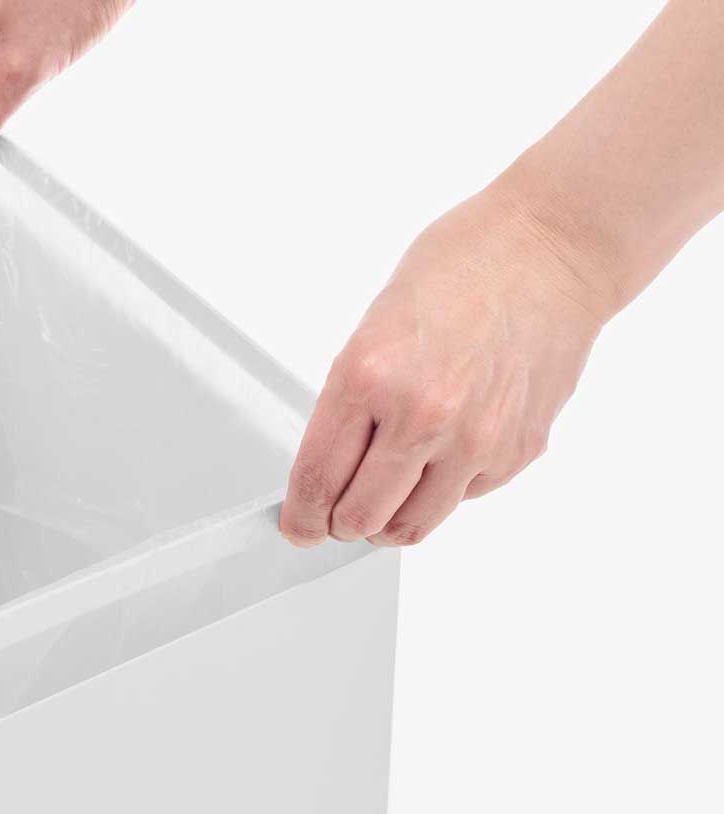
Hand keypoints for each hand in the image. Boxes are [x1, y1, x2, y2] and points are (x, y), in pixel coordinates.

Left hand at [279, 187, 613, 547]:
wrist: (551, 250)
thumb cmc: (460, 270)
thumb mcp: (372, 328)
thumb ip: (351, 402)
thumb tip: (331, 468)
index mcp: (368, 376)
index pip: (318, 479)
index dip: (301, 516)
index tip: (298, 527)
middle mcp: (422, 415)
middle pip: (360, 518)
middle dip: (339, 524)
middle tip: (336, 515)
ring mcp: (475, 439)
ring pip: (412, 526)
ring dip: (388, 522)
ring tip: (384, 500)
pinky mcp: (517, 451)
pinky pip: (462, 499)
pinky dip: (443, 490)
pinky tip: (443, 452)